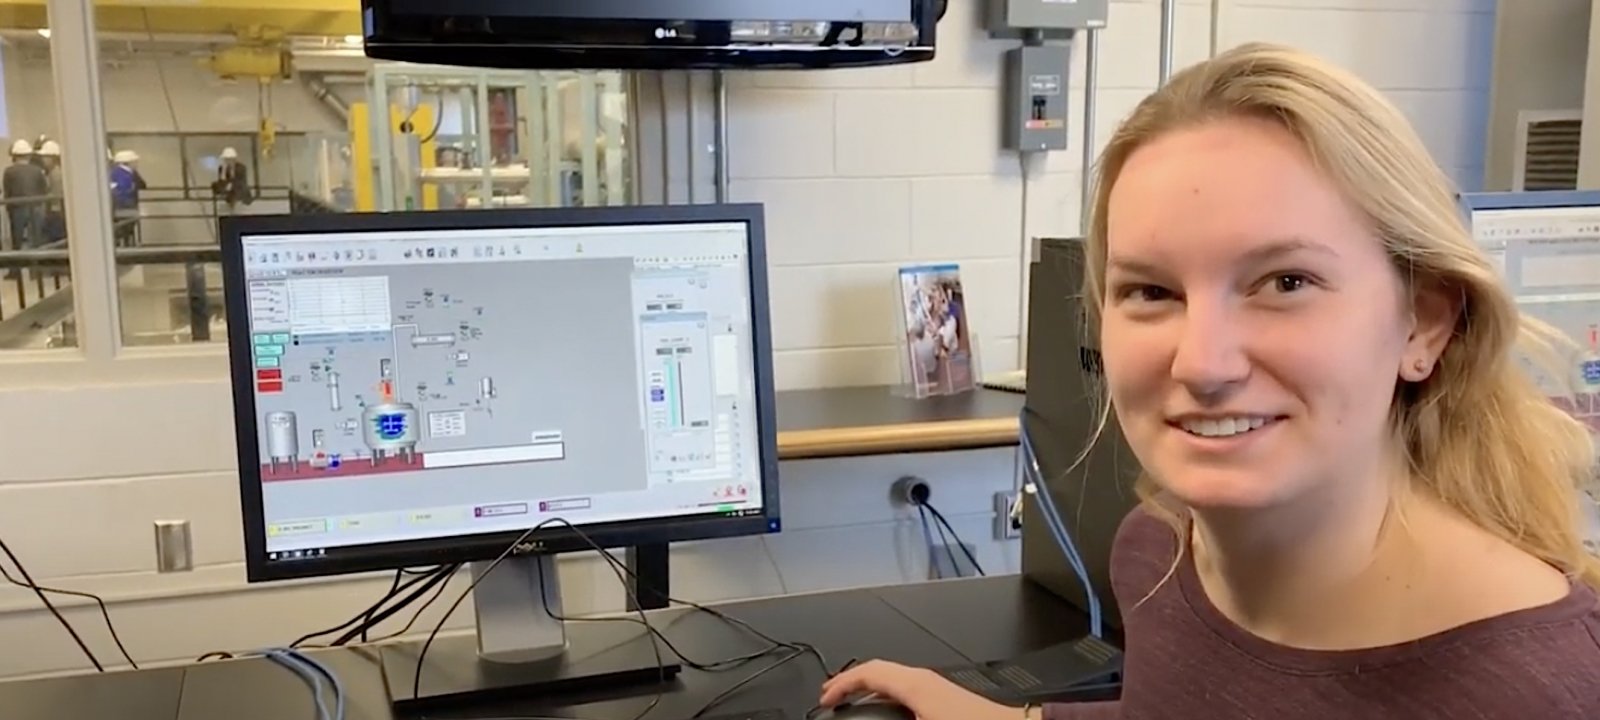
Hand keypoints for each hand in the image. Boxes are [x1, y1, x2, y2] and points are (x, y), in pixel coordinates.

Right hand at [819, 660, 1013, 719]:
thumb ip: (888, 719)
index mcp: (916, 685)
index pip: (868, 672)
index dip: (841, 684)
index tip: (825, 698)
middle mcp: (926, 681)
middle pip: (879, 672)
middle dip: (852, 684)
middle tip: (833, 696)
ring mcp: (938, 688)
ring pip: (894, 681)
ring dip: (871, 692)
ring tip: (855, 705)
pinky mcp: (946, 700)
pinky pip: (907, 690)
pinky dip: (889, 697)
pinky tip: (889, 713)